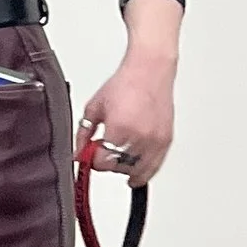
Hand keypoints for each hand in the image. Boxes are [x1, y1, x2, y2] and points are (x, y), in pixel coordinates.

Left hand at [78, 57, 175, 184]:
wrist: (150, 71)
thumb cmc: (125, 84)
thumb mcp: (95, 107)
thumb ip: (84, 133)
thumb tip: (79, 153)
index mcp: (119, 128)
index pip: (103, 162)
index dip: (94, 161)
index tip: (91, 156)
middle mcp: (140, 136)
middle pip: (119, 168)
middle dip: (108, 164)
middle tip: (104, 153)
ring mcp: (155, 140)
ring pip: (137, 171)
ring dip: (124, 169)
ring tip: (118, 159)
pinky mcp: (166, 141)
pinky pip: (155, 167)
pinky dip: (144, 172)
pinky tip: (136, 174)